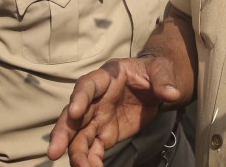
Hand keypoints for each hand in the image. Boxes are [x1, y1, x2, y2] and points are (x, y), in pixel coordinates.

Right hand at [47, 56, 183, 166]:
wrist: (156, 87)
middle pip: (74, 115)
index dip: (79, 97)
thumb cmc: (154, 71)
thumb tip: (171, 94)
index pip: (88, 85)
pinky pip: (93, 150)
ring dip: (75, 153)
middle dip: (63, 132)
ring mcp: (97, 118)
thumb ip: (164, 80)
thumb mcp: (161, 69)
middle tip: (54, 151)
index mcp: (107, 77)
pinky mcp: (104, 135)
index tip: (75, 112)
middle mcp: (96, 99)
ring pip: (79, 137)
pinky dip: (90, 161)